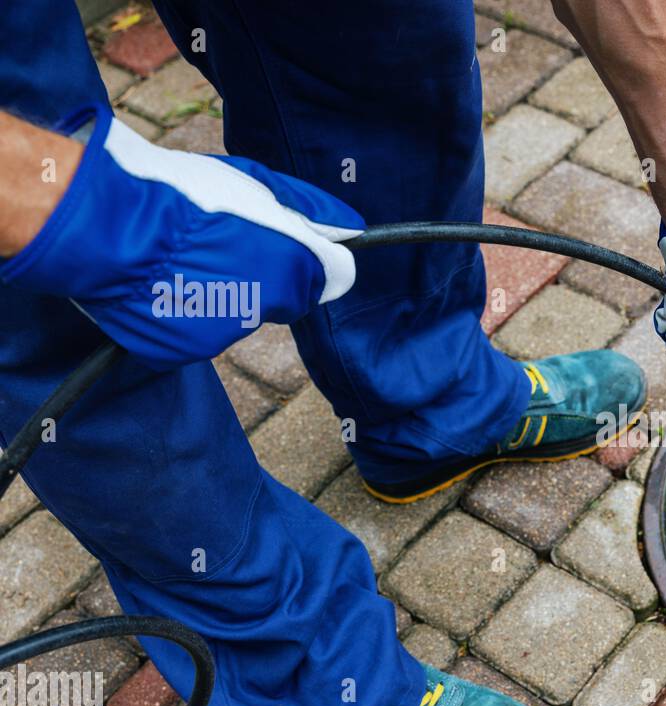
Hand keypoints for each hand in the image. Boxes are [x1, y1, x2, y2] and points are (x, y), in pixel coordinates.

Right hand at [0, 103, 362, 370]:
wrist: (103, 222)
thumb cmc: (179, 193)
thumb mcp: (255, 185)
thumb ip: (310, 210)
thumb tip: (352, 230)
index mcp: (290, 267)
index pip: (329, 277)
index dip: (306, 256)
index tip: (281, 240)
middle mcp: (263, 309)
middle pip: (281, 298)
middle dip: (263, 275)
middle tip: (219, 240)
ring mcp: (219, 334)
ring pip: (236, 315)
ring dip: (219, 291)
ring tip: (180, 255)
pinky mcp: (179, 350)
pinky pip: (193, 329)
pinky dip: (183, 309)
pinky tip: (160, 279)